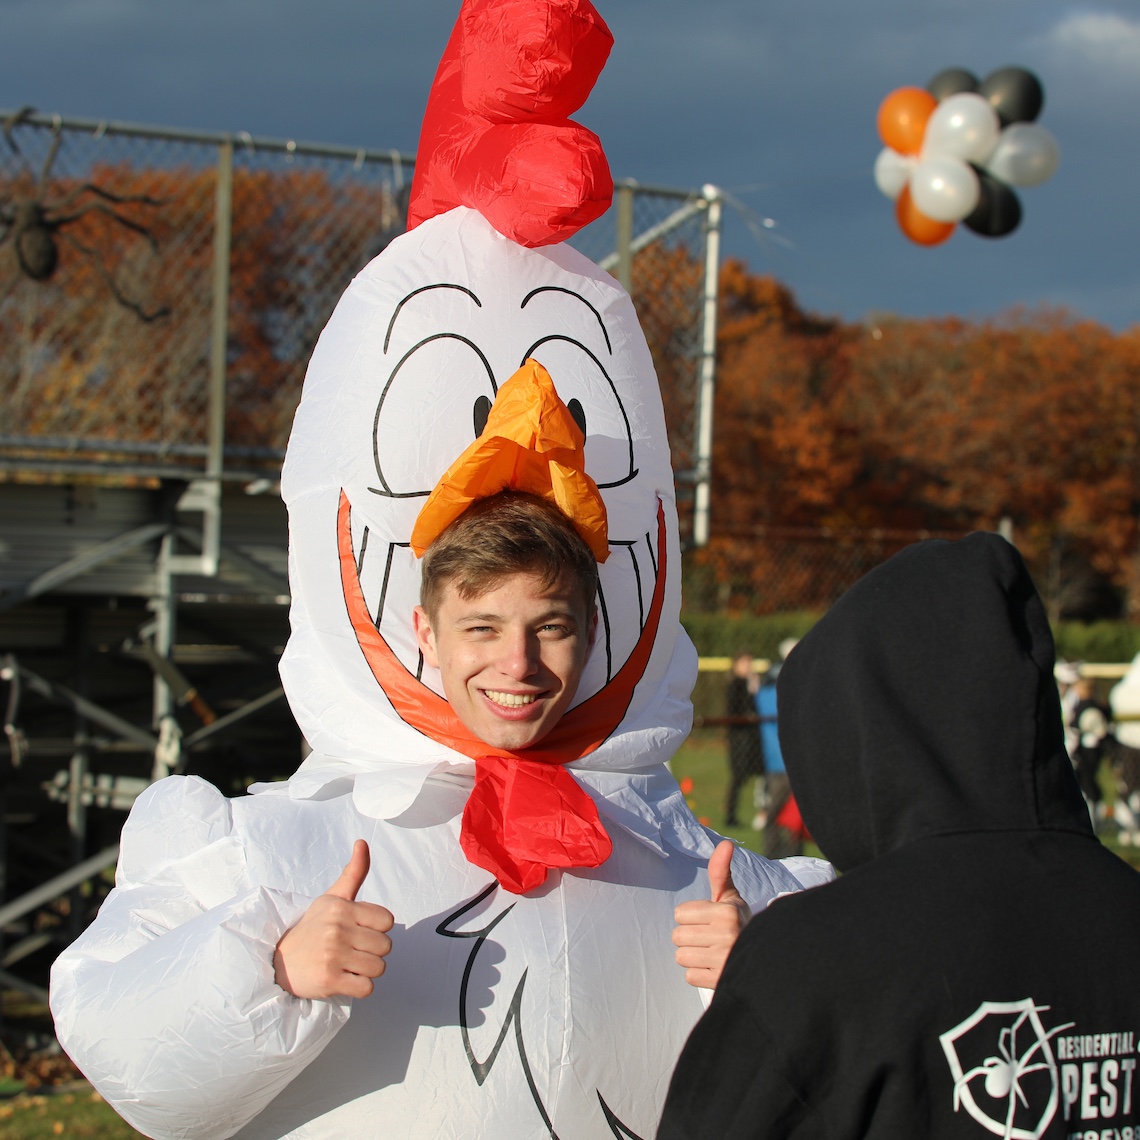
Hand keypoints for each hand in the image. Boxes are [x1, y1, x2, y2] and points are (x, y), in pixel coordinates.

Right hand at [273, 840, 393, 999]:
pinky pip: (367, 988)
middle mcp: (338, 930)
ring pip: (379, 967)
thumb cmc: (312, 928)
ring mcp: (334, 955)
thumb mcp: (332, 897)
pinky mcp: (330, 980)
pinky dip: (359, 986)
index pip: (387, 921)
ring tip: (347, 964)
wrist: (278, 962)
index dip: (377, 928)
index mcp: (342, 908)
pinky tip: (344, 978)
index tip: (359, 930)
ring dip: (367, 970)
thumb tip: (362, 842)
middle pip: (385, 946)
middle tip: (351, 950)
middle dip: (372, 951)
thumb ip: (354, 872)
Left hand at [672, 840, 750, 989]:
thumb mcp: (730, 897)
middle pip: (678, 936)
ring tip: (710, 952)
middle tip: (709, 938)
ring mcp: (725, 961)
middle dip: (690, 936)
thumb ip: (720, 871)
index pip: (680, 913)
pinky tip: (712, 967)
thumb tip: (725, 843)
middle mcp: (727, 935)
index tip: (708, 920)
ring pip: (681, 957)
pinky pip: (689, 976)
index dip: (691, 916)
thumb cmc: (739, 923)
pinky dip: (698, 974)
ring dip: (692, 956)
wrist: (764, 956)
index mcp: (727, 911)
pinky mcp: (721, 983)